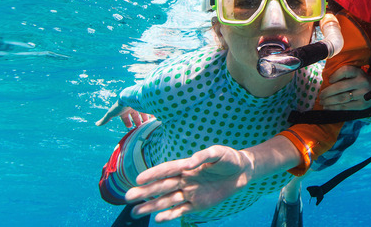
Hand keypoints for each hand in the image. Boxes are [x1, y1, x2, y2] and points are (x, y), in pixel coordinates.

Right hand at [95, 101, 153, 128]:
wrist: (131, 96)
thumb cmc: (121, 105)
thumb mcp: (112, 113)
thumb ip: (105, 119)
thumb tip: (96, 124)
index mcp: (125, 108)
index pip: (125, 116)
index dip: (127, 121)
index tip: (130, 127)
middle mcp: (132, 106)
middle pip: (135, 114)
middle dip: (138, 121)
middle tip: (140, 127)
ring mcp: (140, 104)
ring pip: (143, 112)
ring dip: (145, 118)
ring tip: (148, 125)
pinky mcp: (147, 103)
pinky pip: (151, 109)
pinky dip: (153, 114)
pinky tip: (155, 118)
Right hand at [125, 145, 253, 221]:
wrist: (243, 172)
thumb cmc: (229, 159)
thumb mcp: (218, 152)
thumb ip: (203, 156)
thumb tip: (188, 163)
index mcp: (187, 166)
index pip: (166, 170)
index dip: (153, 174)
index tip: (138, 179)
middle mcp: (185, 180)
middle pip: (161, 187)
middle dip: (145, 192)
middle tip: (128, 197)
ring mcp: (190, 193)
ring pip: (167, 200)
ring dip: (152, 206)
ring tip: (135, 211)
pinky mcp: (198, 204)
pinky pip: (181, 210)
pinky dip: (170, 215)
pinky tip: (158, 218)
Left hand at [320, 66, 370, 109]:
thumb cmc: (362, 82)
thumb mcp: (357, 75)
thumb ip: (346, 76)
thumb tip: (327, 81)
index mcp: (359, 73)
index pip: (345, 70)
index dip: (335, 75)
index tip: (329, 80)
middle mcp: (362, 82)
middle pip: (340, 87)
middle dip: (327, 92)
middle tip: (320, 96)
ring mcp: (362, 95)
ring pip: (341, 98)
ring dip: (329, 101)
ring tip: (322, 102)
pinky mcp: (362, 105)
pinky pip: (345, 107)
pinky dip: (334, 108)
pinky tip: (328, 108)